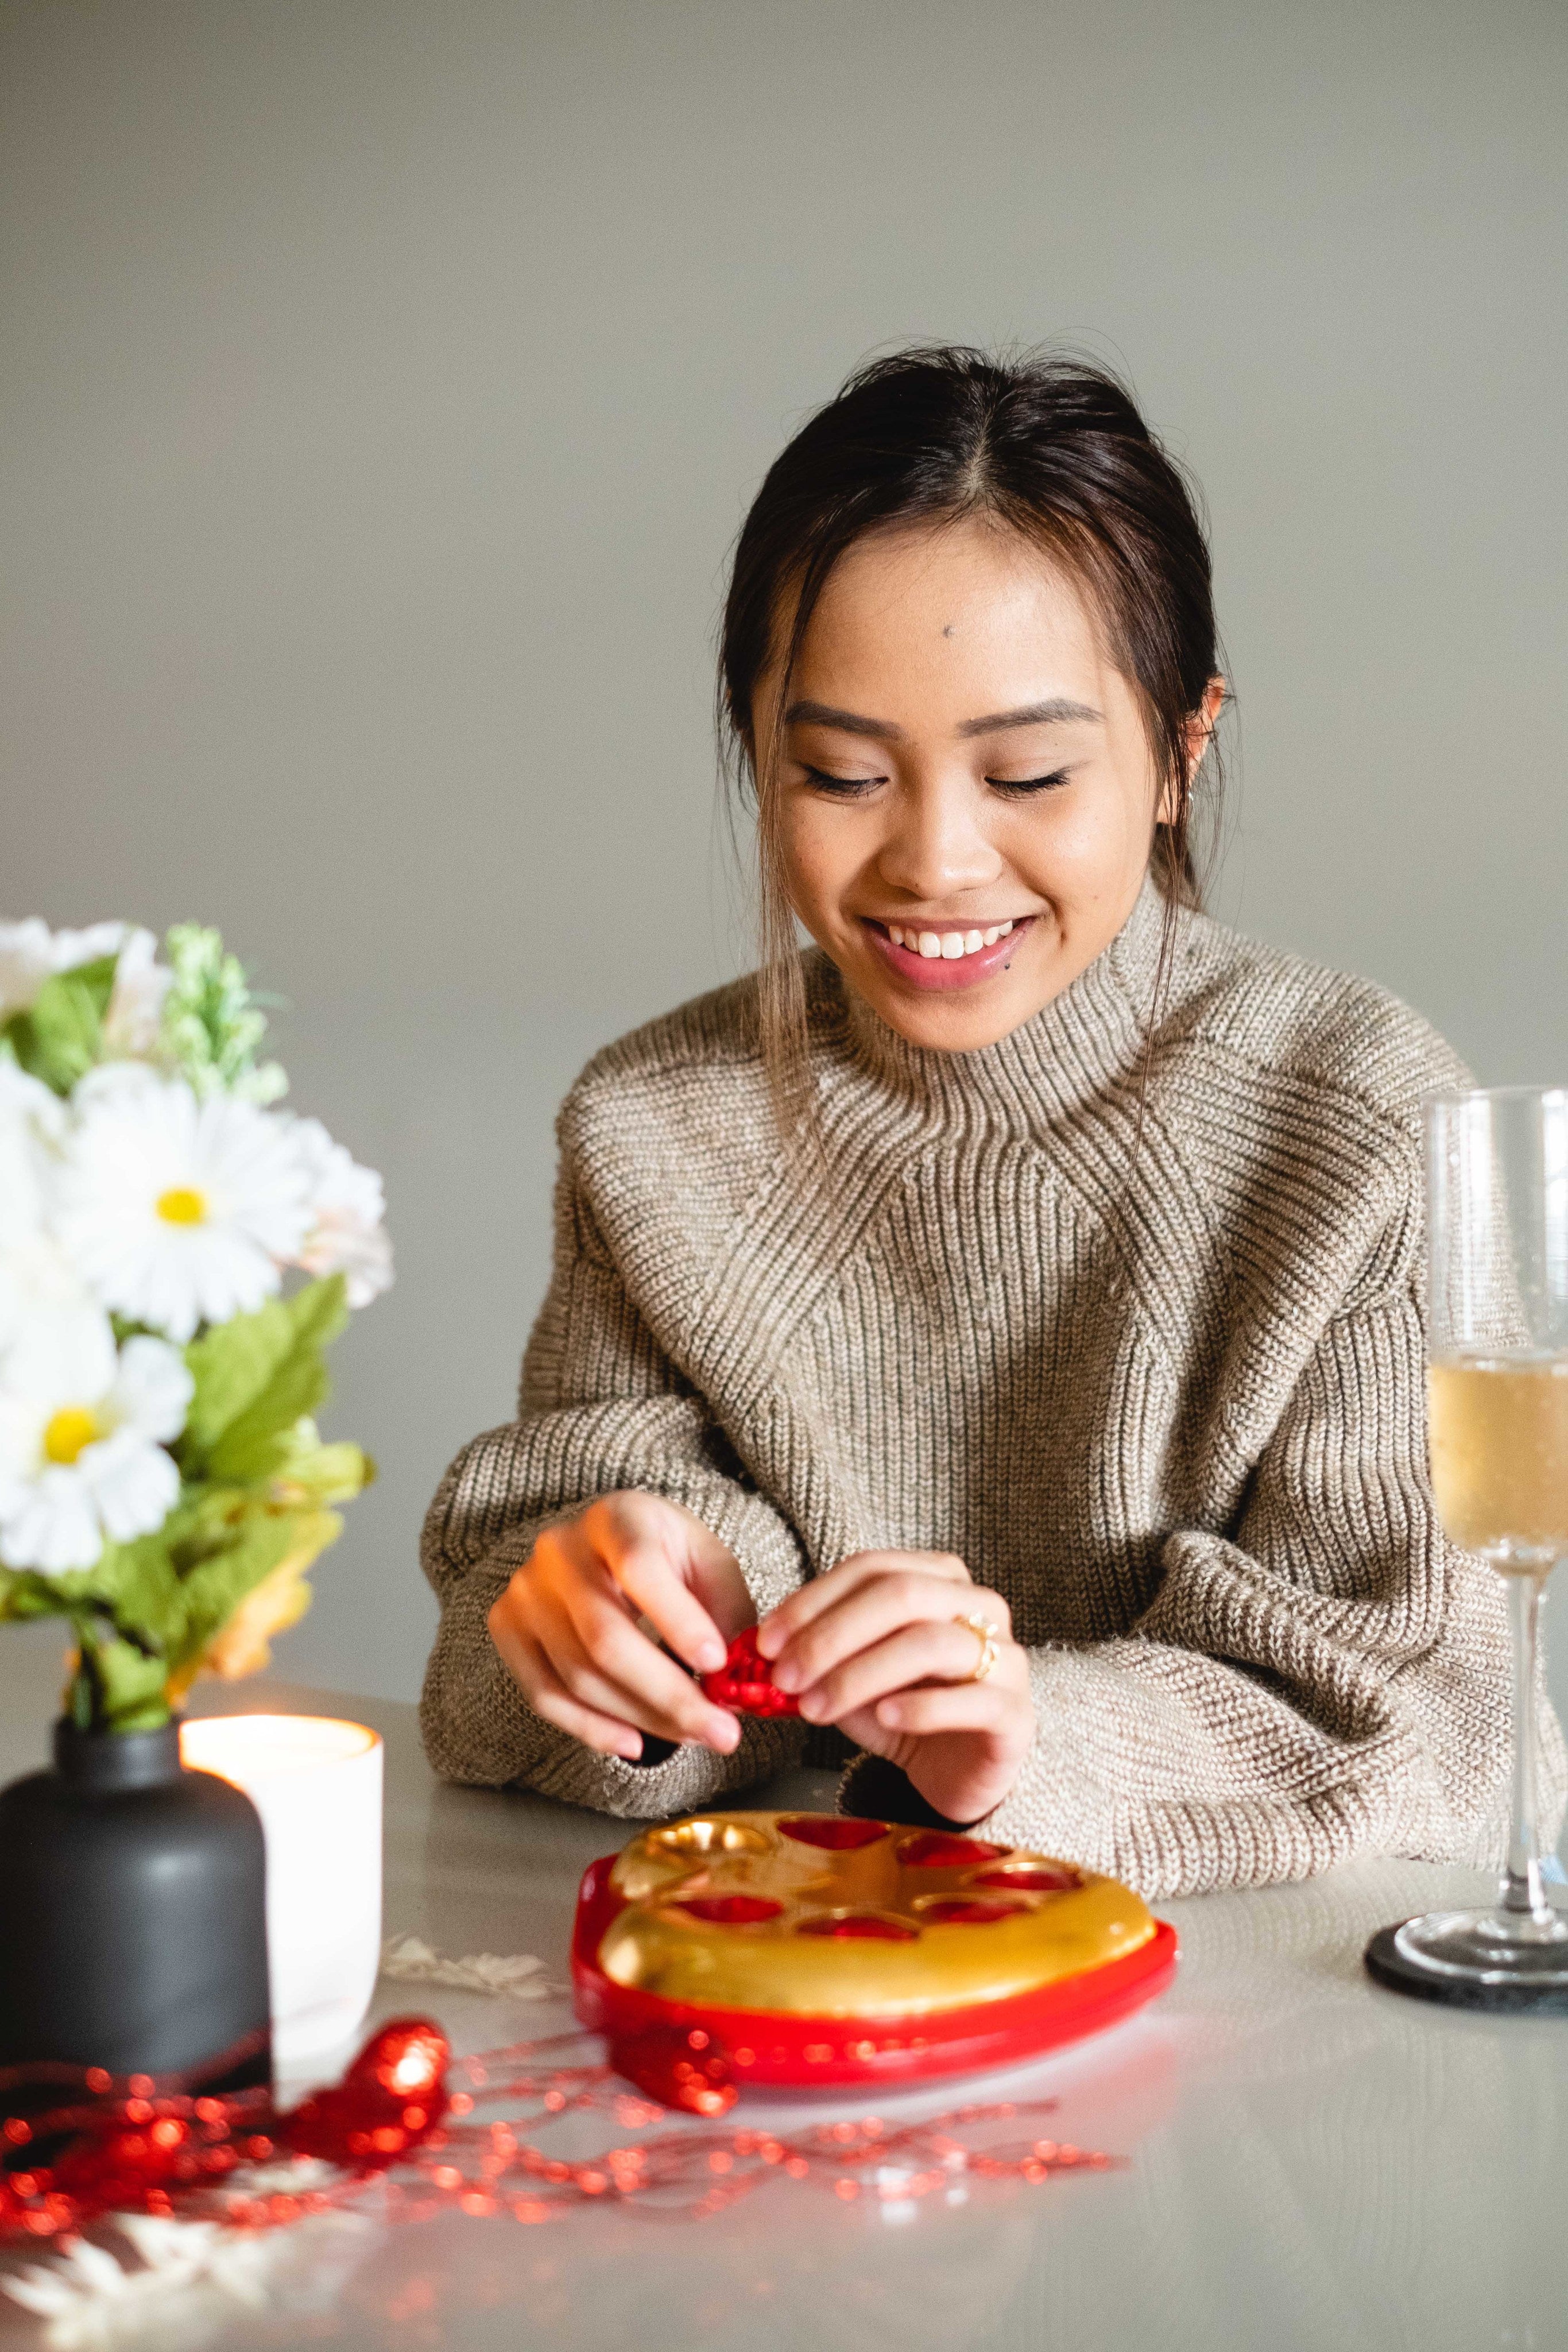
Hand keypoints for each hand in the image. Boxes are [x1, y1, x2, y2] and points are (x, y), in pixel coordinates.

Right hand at [487, 1492, 750, 1760]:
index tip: (718, 1664)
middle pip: (606, 1638)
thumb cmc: (666, 1556)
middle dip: (669, 1695)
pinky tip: (636, 1743)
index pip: (639, 1567)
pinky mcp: (507, 1628)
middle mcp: (559, 1550)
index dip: (678, 1620)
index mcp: (617, 1517)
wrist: (605, 1545)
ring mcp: (526, 1591)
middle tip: (722, 1732)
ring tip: (694, 1737)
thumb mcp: (709, 1563)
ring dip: (642, 1719)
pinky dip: (591, 1729)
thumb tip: (736, 1682)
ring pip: (578, 1676)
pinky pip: (544, 1695)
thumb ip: (728, 1613)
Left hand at [757, 1550, 1033, 1824]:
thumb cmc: (903, 1710)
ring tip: (816, 1708)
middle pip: (900, 1595)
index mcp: (938, 1579)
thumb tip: (752, 1652)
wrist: (960, 1771)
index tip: (766, 1642)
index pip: (870, 1568)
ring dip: (860, 1674)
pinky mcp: (1016, 1712)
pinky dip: (919, 1706)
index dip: (812, 1600)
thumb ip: (813, 1660)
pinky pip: (970, 1699)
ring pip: (930, 1642)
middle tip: (785, 1676)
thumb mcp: (849, 1679)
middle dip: (831, 1635)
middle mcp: (978, 1605)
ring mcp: (1006, 1656)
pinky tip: (884, 1719)